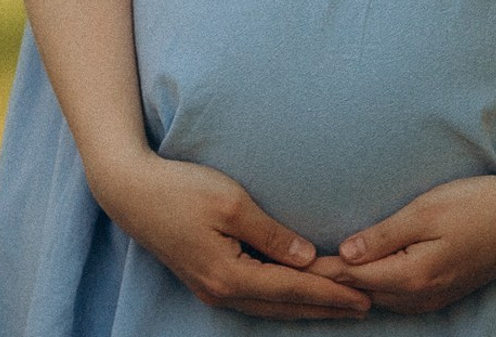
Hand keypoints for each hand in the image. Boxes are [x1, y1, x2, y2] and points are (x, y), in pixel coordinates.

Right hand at [90, 149, 371, 320]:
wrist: (130, 190)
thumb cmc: (181, 188)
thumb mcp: (231, 203)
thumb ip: (272, 234)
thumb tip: (307, 258)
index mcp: (230, 275)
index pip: (293, 288)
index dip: (330, 292)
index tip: (363, 295)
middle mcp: (222, 292)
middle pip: (284, 306)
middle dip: (325, 307)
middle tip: (365, 305)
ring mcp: (211, 289)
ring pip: (269, 307)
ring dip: (305, 306)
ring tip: (338, 305)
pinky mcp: (205, 278)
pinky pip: (254, 298)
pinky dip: (281, 298)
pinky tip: (294, 295)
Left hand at [307, 172, 495, 314]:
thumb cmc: (476, 205)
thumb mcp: (425, 211)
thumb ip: (384, 236)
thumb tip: (346, 254)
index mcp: (413, 277)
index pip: (353, 278)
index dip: (320, 269)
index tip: (289, 261)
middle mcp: (421, 297)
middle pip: (363, 293)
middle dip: (329, 281)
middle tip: (292, 266)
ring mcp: (434, 298)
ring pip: (380, 298)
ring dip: (350, 285)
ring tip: (316, 270)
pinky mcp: (442, 291)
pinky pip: (397, 296)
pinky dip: (374, 287)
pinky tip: (360, 273)